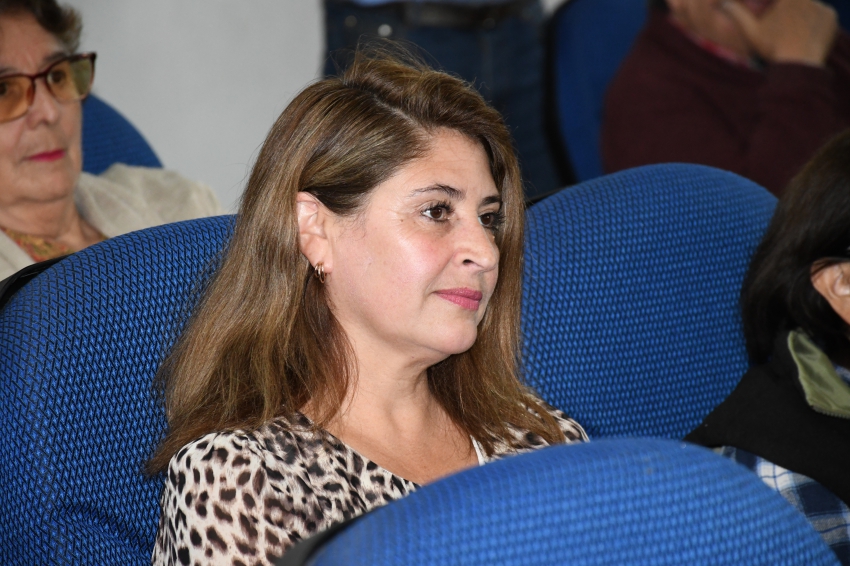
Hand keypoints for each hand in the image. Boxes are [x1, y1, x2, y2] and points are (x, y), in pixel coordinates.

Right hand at [721, 0, 837, 66]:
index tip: (776, 20)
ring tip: (793, 36)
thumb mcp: (751, 31)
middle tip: (783, 31)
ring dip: (802, 18)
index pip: (781, 3)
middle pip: (796, 4)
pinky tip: (805, 38)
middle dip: (789, 13)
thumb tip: (722, 3)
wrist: (799, 64)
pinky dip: (815, 26)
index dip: (778, 10)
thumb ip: (737, 14)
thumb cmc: (773, 48)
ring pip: (810, 9)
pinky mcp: (832, 18)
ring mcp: (823, 7)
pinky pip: (823, 18)